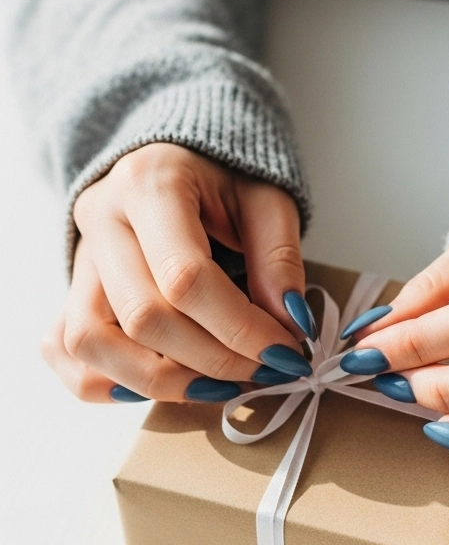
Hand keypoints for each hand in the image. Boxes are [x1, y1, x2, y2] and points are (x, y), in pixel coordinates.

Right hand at [43, 144, 313, 403]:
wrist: (178, 159)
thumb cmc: (225, 178)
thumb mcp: (268, 198)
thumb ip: (279, 257)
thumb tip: (289, 324)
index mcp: (149, 184)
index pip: (185, 277)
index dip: (240, 328)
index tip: (285, 352)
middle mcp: (101, 218)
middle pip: (141, 316)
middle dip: (211, 359)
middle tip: (264, 370)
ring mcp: (79, 256)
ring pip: (89, 341)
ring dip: (158, 381)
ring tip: (217, 385)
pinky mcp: (72, 288)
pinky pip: (65, 350)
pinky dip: (108, 381)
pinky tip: (165, 384)